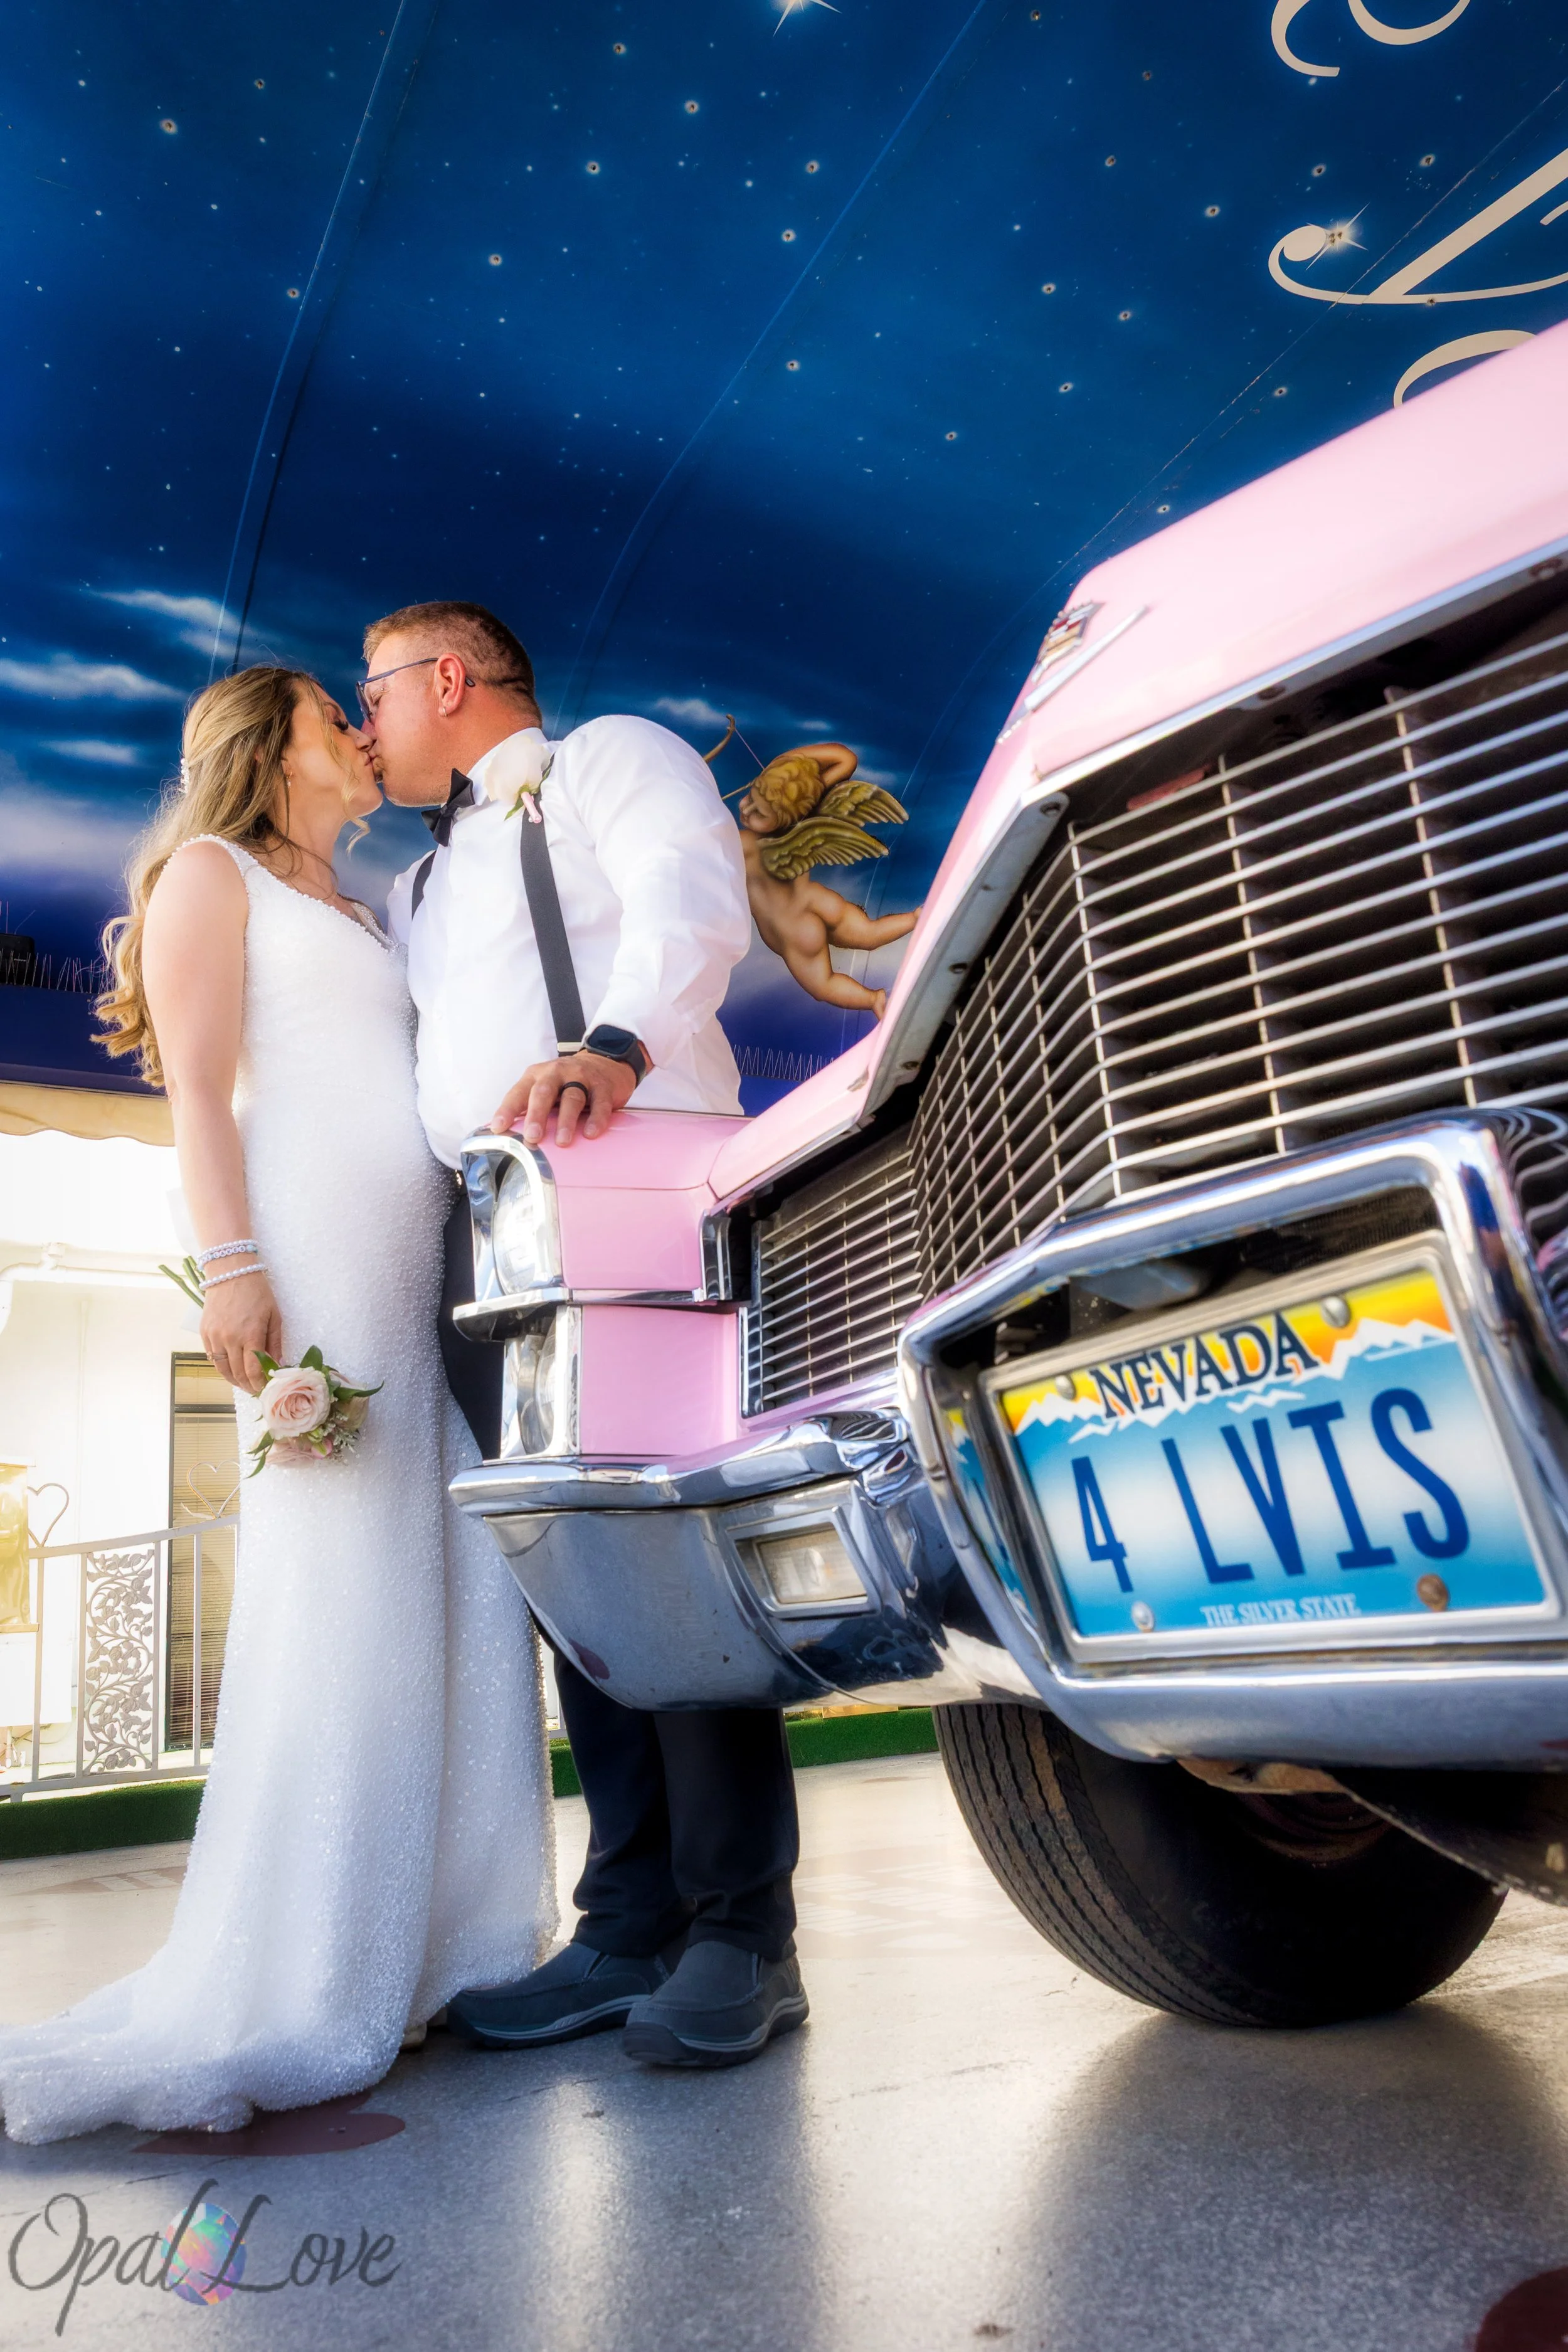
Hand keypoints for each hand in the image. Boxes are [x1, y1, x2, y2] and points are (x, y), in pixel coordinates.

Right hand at [199, 1269, 283, 1394]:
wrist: (230, 1272)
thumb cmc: (257, 1291)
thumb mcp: (274, 1315)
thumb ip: (275, 1342)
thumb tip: (278, 1364)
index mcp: (249, 1334)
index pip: (253, 1371)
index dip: (259, 1384)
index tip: (266, 1389)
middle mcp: (229, 1339)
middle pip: (238, 1373)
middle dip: (249, 1386)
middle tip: (257, 1391)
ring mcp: (214, 1336)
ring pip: (222, 1369)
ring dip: (234, 1380)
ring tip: (244, 1384)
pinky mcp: (204, 1332)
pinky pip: (212, 1357)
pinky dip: (222, 1367)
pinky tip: (231, 1369)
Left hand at [489, 1049, 639, 1148]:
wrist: (604, 1063)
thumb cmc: (567, 1083)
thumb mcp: (545, 1088)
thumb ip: (529, 1106)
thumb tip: (505, 1134)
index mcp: (537, 1076)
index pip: (519, 1092)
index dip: (507, 1109)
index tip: (499, 1127)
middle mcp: (556, 1073)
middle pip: (544, 1092)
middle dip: (537, 1115)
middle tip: (533, 1136)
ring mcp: (581, 1078)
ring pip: (572, 1098)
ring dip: (566, 1120)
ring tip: (562, 1142)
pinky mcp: (603, 1086)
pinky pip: (599, 1103)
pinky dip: (596, 1118)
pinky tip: (591, 1133)